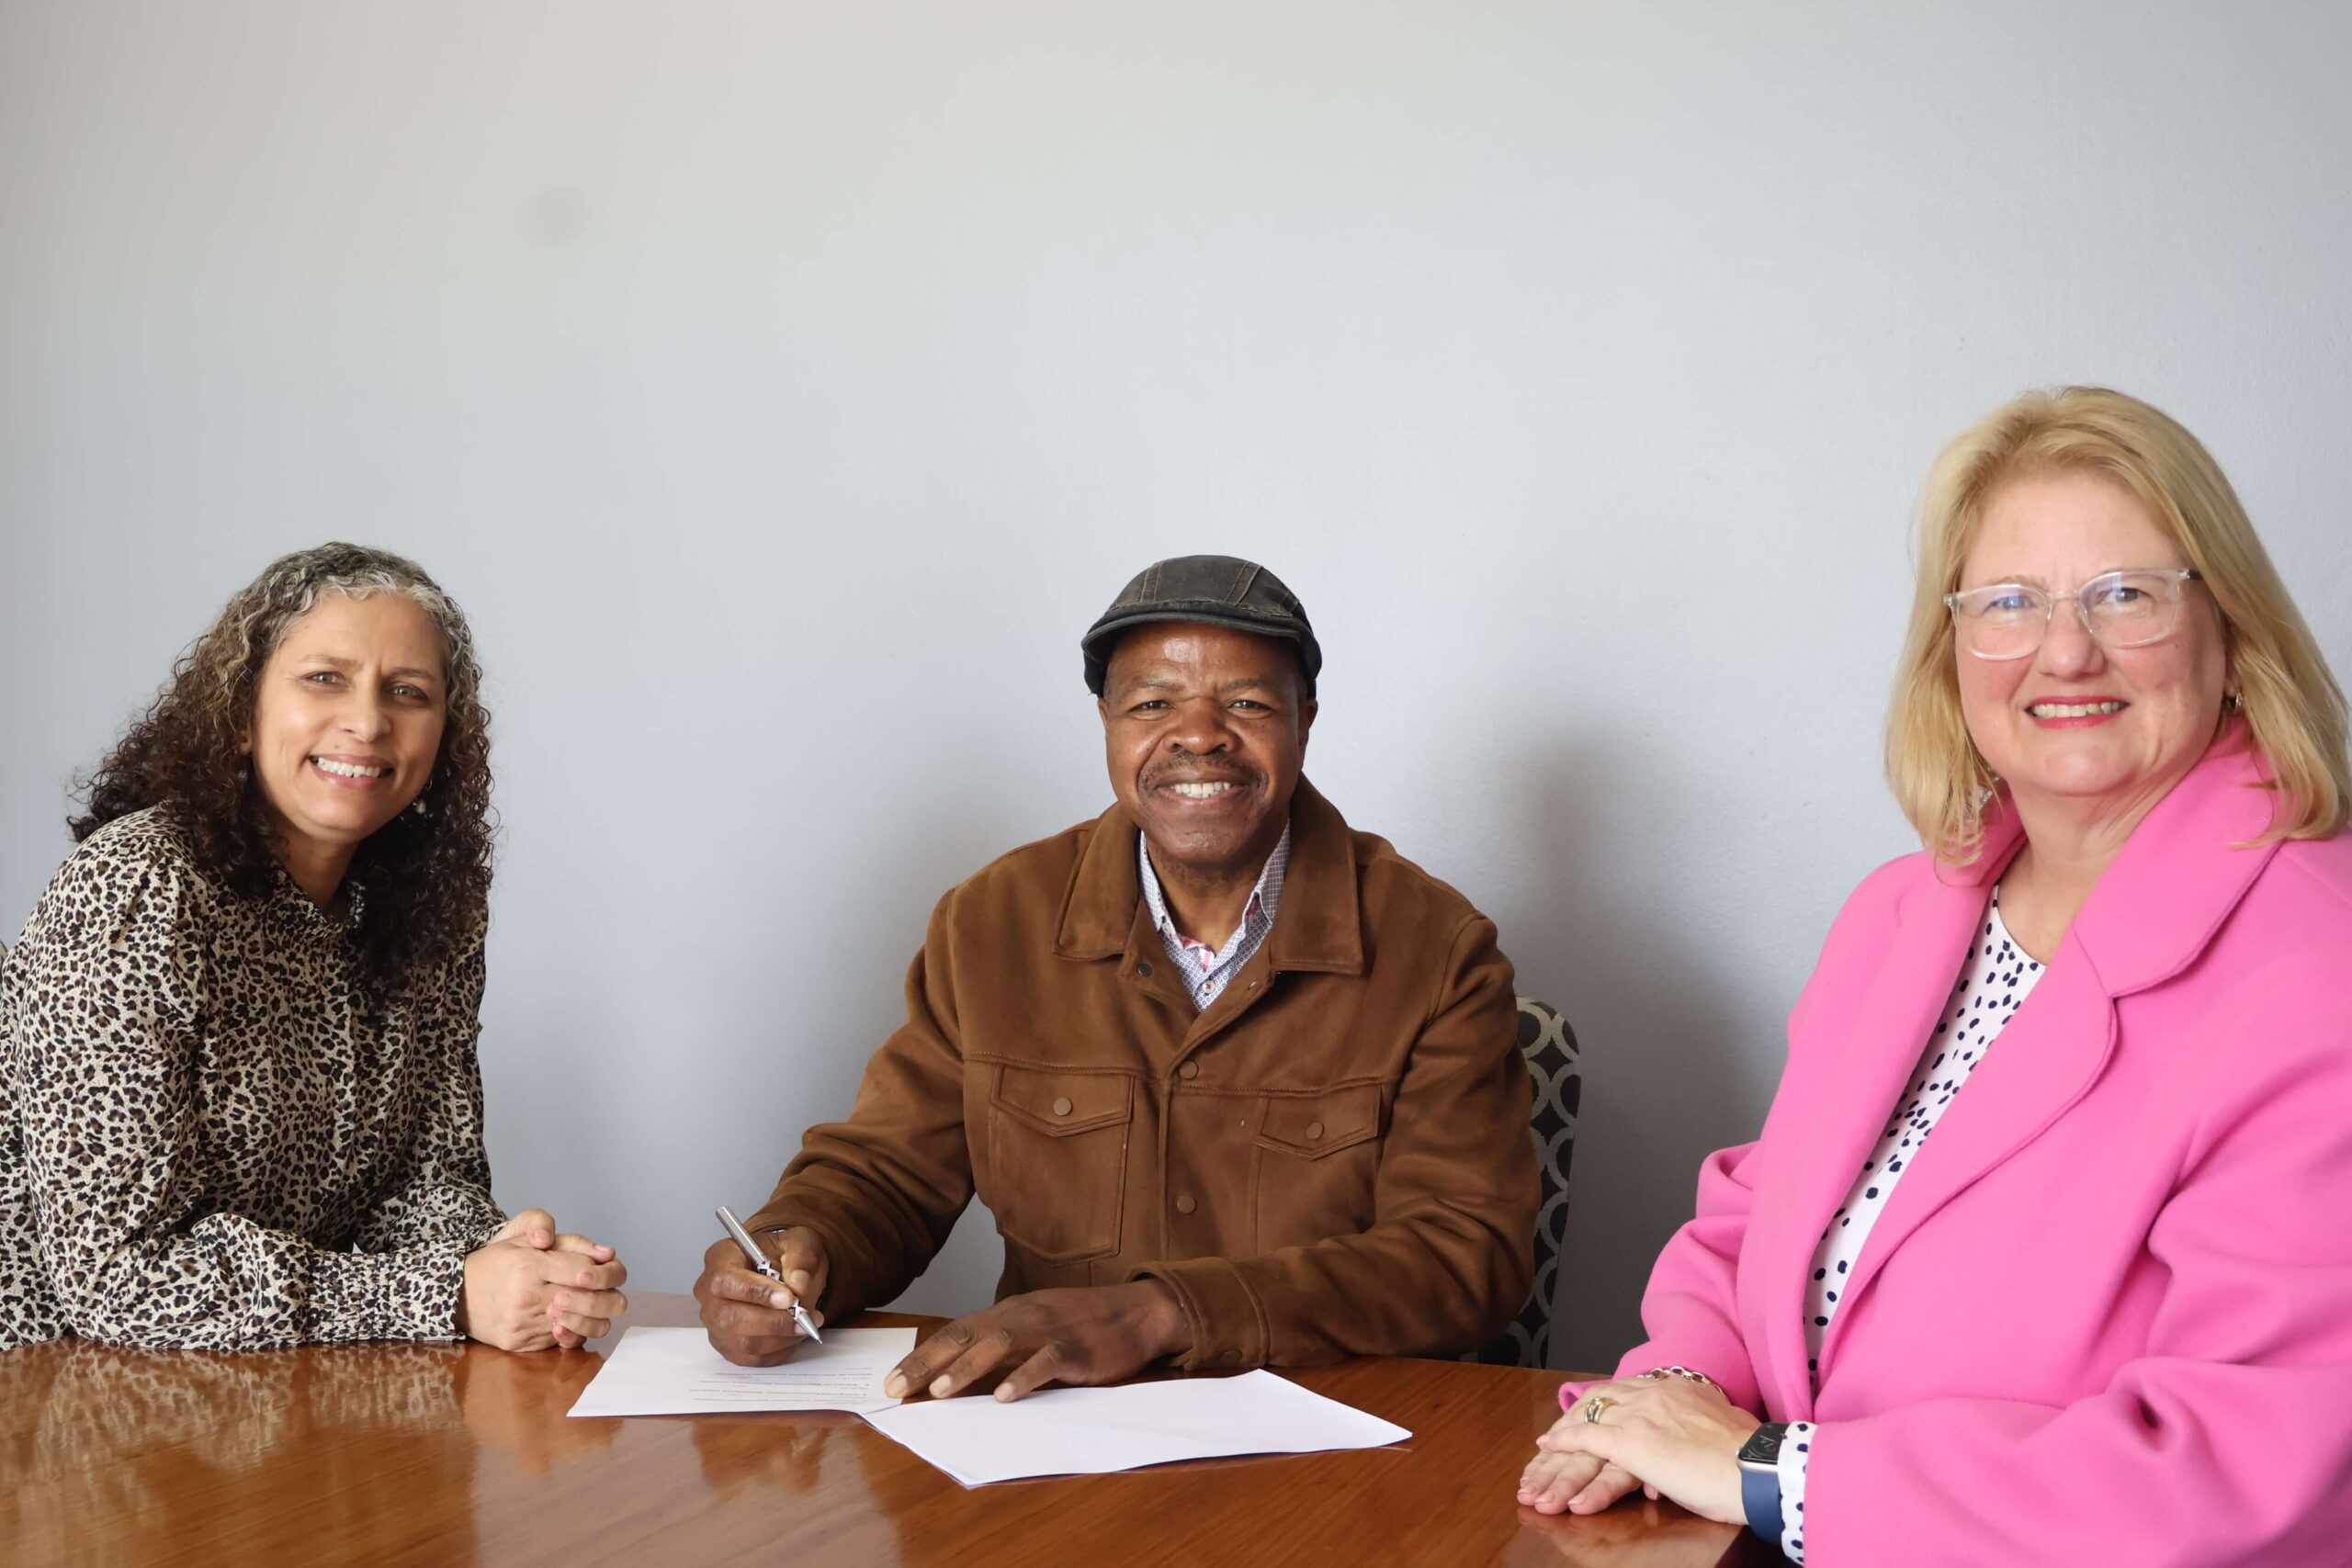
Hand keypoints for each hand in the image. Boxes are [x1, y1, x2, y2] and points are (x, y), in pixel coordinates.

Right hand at [457, 1214, 628, 1352]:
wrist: (457, 1293)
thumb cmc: (497, 1260)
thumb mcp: (525, 1235)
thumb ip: (568, 1239)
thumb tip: (605, 1253)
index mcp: (529, 1265)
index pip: (585, 1271)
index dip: (603, 1271)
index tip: (601, 1268)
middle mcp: (527, 1297)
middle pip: (590, 1302)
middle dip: (607, 1295)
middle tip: (604, 1288)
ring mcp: (524, 1324)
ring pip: (582, 1327)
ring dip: (593, 1315)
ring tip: (588, 1303)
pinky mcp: (521, 1344)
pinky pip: (562, 1341)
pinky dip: (573, 1330)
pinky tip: (569, 1317)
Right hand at [695, 1227, 828, 1365]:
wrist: (788, 1274)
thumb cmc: (786, 1255)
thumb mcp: (800, 1243)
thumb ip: (801, 1258)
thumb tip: (798, 1284)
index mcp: (720, 1258)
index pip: (725, 1280)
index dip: (755, 1292)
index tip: (788, 1298)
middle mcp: (709, 1293)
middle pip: (729, 1317)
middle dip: (772, 1321)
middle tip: (804, 1317)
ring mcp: (715, 1323)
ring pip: (742, 1342)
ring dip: (780, 1337)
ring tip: (806, 1323)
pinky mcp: (728, 1346)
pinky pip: (752, 1358)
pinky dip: (779, 1350)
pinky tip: (793, 1335)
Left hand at [883, 1281, 1189, 1402]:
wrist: (1138, 1312)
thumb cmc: (1082, 1324)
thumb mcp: (1035, 1327)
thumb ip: (1001, 1346)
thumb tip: (956, 1375)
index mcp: (1008, 1313)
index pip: (955, 1333)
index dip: (921, 1357)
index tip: (891, 1382)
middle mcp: (1022, 1316)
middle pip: (966, 1336)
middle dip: (928, 1363)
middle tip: (897, 1389)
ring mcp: (1049, 1330)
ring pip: (1000, 1344)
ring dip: (967, 1368)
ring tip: (939, 1392)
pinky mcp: (1076, 1347)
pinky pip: (1046, 1361)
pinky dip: (1024, 1377)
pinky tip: (1005, 1396)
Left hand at [1523, 1375, 1761, 1525]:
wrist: (1758, 1467)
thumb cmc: (1749, 1457)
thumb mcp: (1722, 1426)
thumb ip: (1699, 1424)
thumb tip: (1695, 1437)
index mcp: (1678, 1387)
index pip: (1628, 1389)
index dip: (1605, 1403)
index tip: (1591, 1413)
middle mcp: (1654, 1393)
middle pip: (1601, 1399)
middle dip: (1576, 1417)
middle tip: (1556, 1432)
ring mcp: (1640, 1416)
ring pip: (1588, 1418)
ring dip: (1563, 1436)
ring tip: (1546, 1448)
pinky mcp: (1631, 1442)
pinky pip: (1586, 1438)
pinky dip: (1564, 1442)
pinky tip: (1547, 1447)